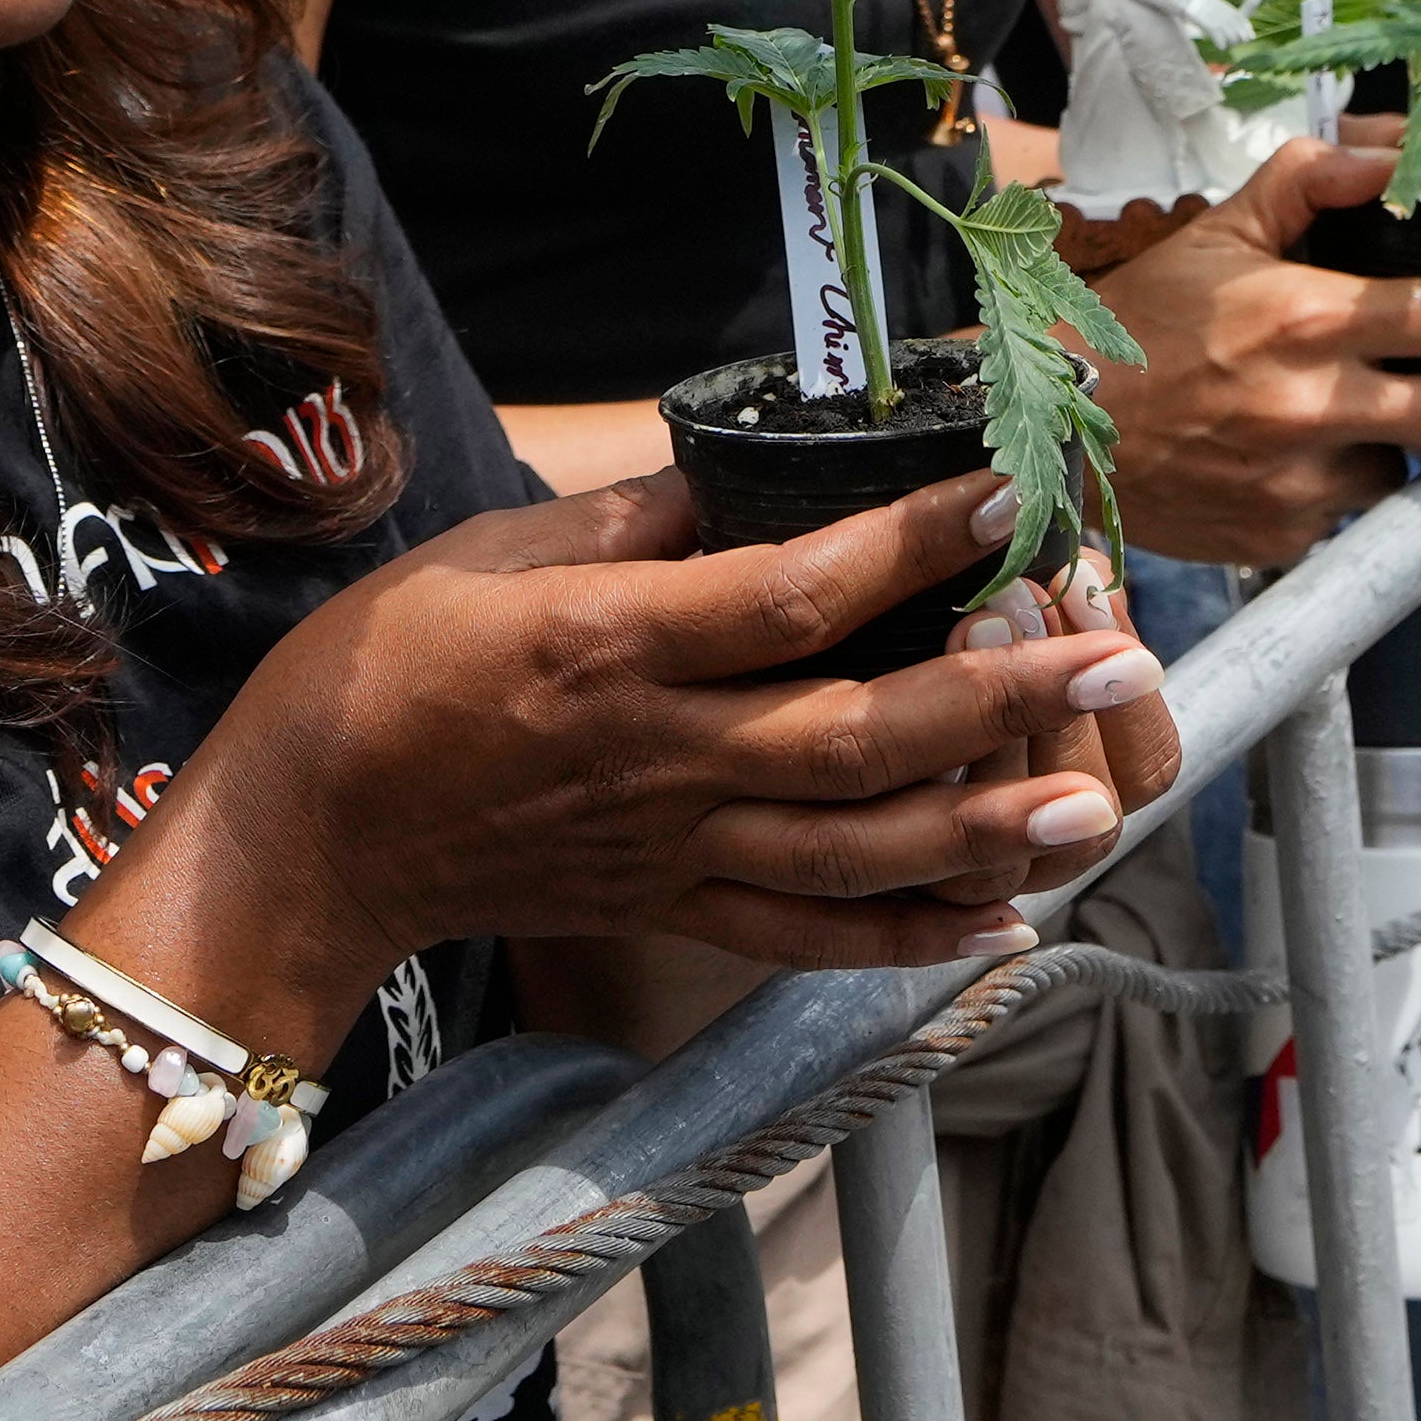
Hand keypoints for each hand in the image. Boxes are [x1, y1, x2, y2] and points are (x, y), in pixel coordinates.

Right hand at [169, 471, 1183, 998]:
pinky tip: (1002, 921)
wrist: (306, 838)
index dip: (910, 547)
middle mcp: (660, 754)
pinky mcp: (668, 906)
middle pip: (859, 732)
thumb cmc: (378, 672)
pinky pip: (807, 935)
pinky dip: (908, 941)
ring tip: (1092, 800)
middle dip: (1000, 695)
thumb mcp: (480, 553)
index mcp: (612, 644)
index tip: (1004, 498)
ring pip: (857, 848)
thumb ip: (618, 522)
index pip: (791, 594)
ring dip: (984, 826)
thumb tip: (735, 479)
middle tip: (1114, 650)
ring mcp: (672, 845)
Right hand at [1077, 138, 1420, 568]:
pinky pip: (1346, 510)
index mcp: (1308, 317)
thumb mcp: (1219, 231)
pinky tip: (1304, 457)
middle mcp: (1314, 405)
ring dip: (1417, 443)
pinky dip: (1343, 483)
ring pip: (1406, 465)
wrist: (1049, 425)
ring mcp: (1301, 483)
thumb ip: (1313, 182)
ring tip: (1395, 414)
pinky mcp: (1282, 537)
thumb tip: (1394, 156)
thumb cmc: (1136, 323)